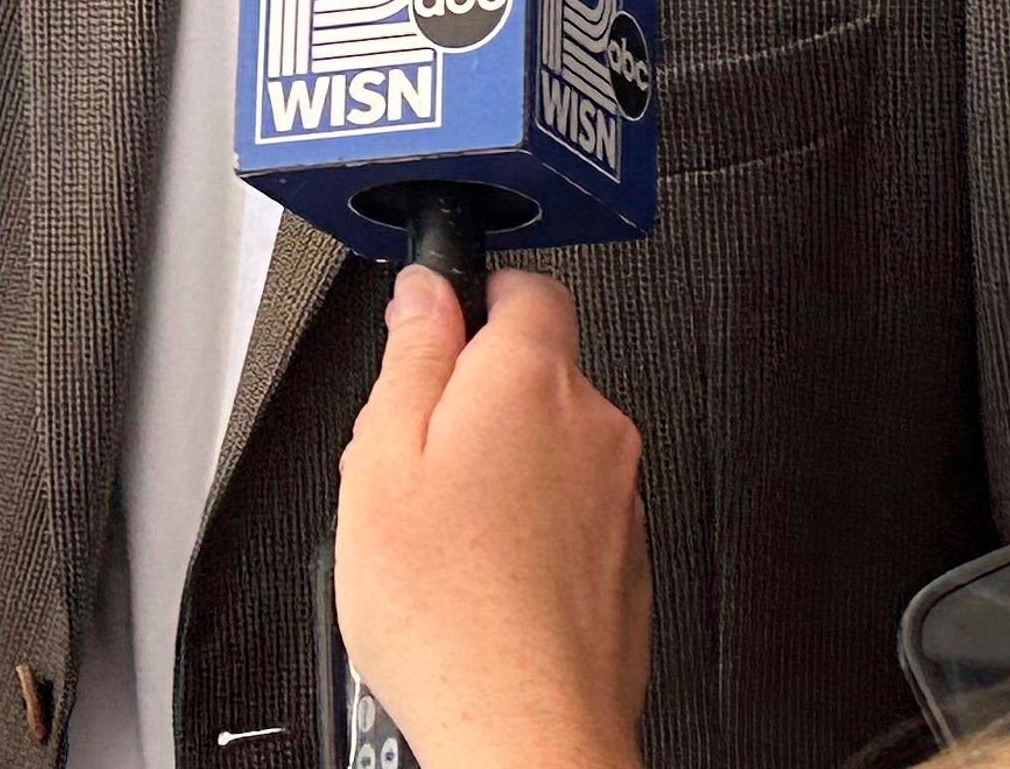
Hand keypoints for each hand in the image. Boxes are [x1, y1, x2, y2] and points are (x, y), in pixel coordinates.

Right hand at [333, 269, 650, 768]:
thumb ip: (410, 355)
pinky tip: (479, 579)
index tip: (434, 323)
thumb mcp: (381, 457)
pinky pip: (574, 516)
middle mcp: (594, 428)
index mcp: (531, 381)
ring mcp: (620, 499)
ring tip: (441, 537)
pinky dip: (532, 532)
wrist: (523, 730)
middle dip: (475, 398)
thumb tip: (426, 292)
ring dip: (504, 471)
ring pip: (552, 449)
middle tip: (413, 456)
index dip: (473, 294)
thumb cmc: (448, 610)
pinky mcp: (628, 564)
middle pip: (535, 373)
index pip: (526, 285)